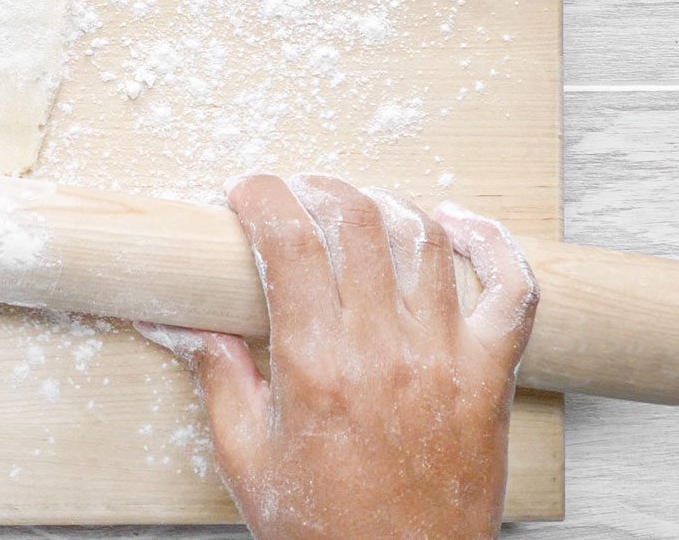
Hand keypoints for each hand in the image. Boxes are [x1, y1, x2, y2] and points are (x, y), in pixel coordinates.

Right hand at [136, 174, 537, 539]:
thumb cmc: (325, 532)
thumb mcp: (247, 460)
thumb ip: (218, 379)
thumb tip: (182, 322)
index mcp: (316, 368)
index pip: (288, 242)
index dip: (262, 197)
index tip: (245, 192)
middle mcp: (384, 352)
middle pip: (355, 221)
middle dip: (314, 189)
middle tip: (291, 196)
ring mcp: (445, 359)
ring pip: (423, 239)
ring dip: (382, 205)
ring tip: (352, 210)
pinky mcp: (489, 377)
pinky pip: (512, 289)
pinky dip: (490, 243)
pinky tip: (454, 224)